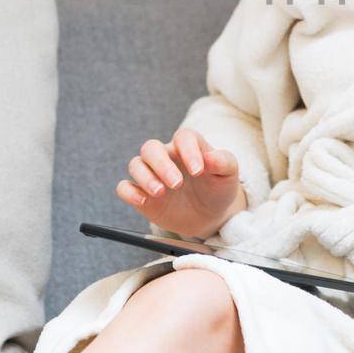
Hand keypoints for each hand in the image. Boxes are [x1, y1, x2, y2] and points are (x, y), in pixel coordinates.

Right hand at [115, 127, 245, 238]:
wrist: (209, 216)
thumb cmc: (218, 189)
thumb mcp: (229, 175)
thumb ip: (223, 162)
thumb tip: (210, 158)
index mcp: (188, 146)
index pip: (183, 137)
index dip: (189, 151)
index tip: (198, 171)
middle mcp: (166, 157)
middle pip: (151, 148)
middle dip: (161, 164)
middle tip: (177, 184)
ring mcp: (152, 175)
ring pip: (135, 165)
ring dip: (145, 177)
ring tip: (160, 192)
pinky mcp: (141, 195)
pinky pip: (124, 188)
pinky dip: (129, 192)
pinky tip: (142, 200)